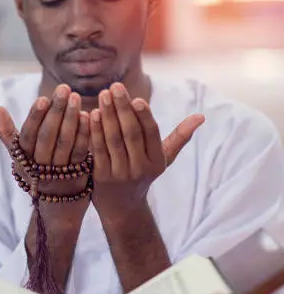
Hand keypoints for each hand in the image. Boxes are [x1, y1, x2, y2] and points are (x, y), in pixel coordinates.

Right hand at [0, 84, 90, 197]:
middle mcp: (40, 167)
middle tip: (64, 89)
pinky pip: (81, 152)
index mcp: (24, 160)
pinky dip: (85, 134)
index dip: (35, 117)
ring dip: (71, 118)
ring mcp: (60, 173)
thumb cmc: (37, 175)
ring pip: (65, 143)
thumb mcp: (20, 159)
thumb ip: (9, 135)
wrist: (57, 211)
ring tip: (76, 98)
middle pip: (48, 136)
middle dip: (56, 111)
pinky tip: (89, 116)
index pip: (28, 136)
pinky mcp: (79, 176)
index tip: (43, 98)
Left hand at [90, 82, 203, 217]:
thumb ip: (179, 137)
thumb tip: (201, 116)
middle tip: (114, 87)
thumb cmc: (143, 173)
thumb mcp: (163, 158)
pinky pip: (98, 150)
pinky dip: (94, 131)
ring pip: (113, 140)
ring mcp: (120, 174)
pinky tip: (92, 114)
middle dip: (123, 108)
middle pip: (131, 134)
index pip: (151, 134)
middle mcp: (140, 169)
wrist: (122, 207)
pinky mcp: (101, 177)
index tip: (137, 98)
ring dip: (107, 115)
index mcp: (157, 161)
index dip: (145, 116)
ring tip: (103, 95)